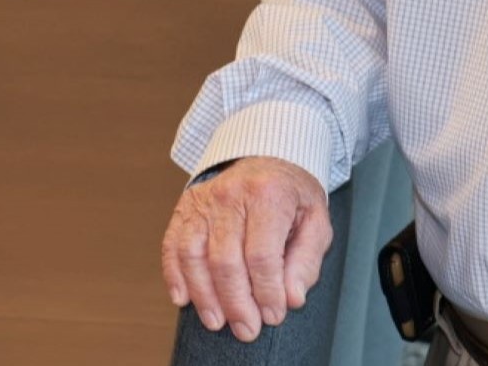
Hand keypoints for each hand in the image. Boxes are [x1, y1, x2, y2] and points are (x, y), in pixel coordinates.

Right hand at [160, 157, 334, 341]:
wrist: (267, 157)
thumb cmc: (293, 195)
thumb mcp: (315, 222)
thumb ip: (306, 261)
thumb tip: (291, 298)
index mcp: (269, 194)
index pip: (262, 255)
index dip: (266, 292)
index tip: (273, 315)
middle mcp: (231, 194)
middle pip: (226, 260)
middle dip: (236, 303)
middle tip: (246, 329)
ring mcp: (204, 200)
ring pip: (194, 255)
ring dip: (204, 295)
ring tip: (216, 321)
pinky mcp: (186, 208)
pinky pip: (172, 245)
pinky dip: (174, 275)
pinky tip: (183, 298)